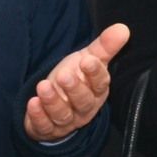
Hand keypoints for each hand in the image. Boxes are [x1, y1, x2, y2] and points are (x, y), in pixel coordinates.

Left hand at [25, 23, 129, 141]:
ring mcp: (66, 120)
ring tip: (43, 86)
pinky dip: (38, 116)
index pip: (100, 84)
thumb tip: (123, 28)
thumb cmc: (76, 79)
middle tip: (64, 75)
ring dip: (53, 102)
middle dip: (74, 89)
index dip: (95, 73)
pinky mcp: (48, 128)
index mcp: (96, 91)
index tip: (88, 61)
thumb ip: (104, 46)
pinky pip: (44, 126)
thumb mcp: (88, 60)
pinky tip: (32, 103)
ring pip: (63, 114)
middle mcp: (84, 108)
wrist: (55, 106)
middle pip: (82, 101)